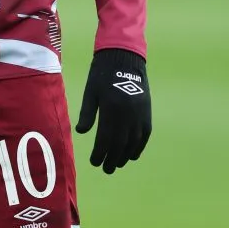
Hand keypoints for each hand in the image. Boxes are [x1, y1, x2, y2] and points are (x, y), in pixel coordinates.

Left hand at [75, 49, 150, 173]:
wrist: (124, 58)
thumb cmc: (102, 74)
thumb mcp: (91, 92)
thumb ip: (88, 113)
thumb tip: (81, 132)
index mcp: (111, 108)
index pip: (106, 139)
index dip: (100, 153)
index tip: (94, 162)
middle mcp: (128, 114)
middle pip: (120, 144)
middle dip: (112, 159)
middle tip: (105, 169)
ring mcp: (140, 114)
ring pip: (134, 142)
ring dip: (125, 156)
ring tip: (116, 164)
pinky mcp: (147, 112)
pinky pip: (144, 135)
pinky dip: (138, 147)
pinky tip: (131, 155)